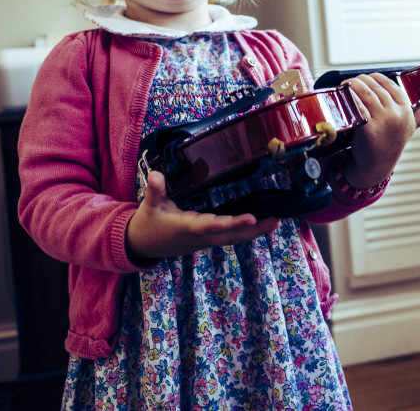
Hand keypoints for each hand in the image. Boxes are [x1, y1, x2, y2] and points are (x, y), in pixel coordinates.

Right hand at [125, 171, 280, 261]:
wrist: (143, 245)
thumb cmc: (148, 222)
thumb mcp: (149, 205)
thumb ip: (155, 189)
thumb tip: (155, 174)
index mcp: (186, 227)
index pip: (212, 225)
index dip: (231, 223)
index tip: (251, 218)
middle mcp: (200, 236)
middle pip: (231, 236)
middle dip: (254, 230)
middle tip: (276, 221)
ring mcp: (205, 240)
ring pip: (233, 238)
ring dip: (255, 231)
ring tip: (276, 221)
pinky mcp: (207, 239)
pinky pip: (230, 237)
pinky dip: (245, 231)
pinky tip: (260, 224)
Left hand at [341, 73, 419, 188]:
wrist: (376, 166)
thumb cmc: (390, 144)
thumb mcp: (409, 128)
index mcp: (407, 110)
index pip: (390, 84)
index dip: (375, 77)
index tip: (366, 77)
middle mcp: (396, 114)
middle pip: (375, 87)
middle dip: (360, 80)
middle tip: (351, 81)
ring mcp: (383, 121)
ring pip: (364, 93)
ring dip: (352, 85)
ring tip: (344, 86)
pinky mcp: (369, 129)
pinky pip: (357, 107)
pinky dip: (348, 99)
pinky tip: (342, 97)